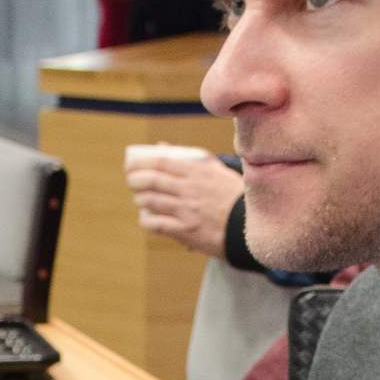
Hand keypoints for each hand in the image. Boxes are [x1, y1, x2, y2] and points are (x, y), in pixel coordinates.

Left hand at [127, 150, 243, 258]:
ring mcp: (187, 211)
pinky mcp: (186, 232)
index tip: (130, 164)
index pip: (161, 162)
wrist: (249, 229)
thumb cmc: (233, 198)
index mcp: (199, 172)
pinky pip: (156, 224)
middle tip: (132, 182)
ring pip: (150, 201)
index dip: (139, 162)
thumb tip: (161, 147)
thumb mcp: (217, 172)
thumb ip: (191, 158)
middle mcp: (191, 190)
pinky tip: (146, 218)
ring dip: (139, 199)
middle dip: (134, 180)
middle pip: (151, 181)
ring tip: (139, 198)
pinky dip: (145, 220)